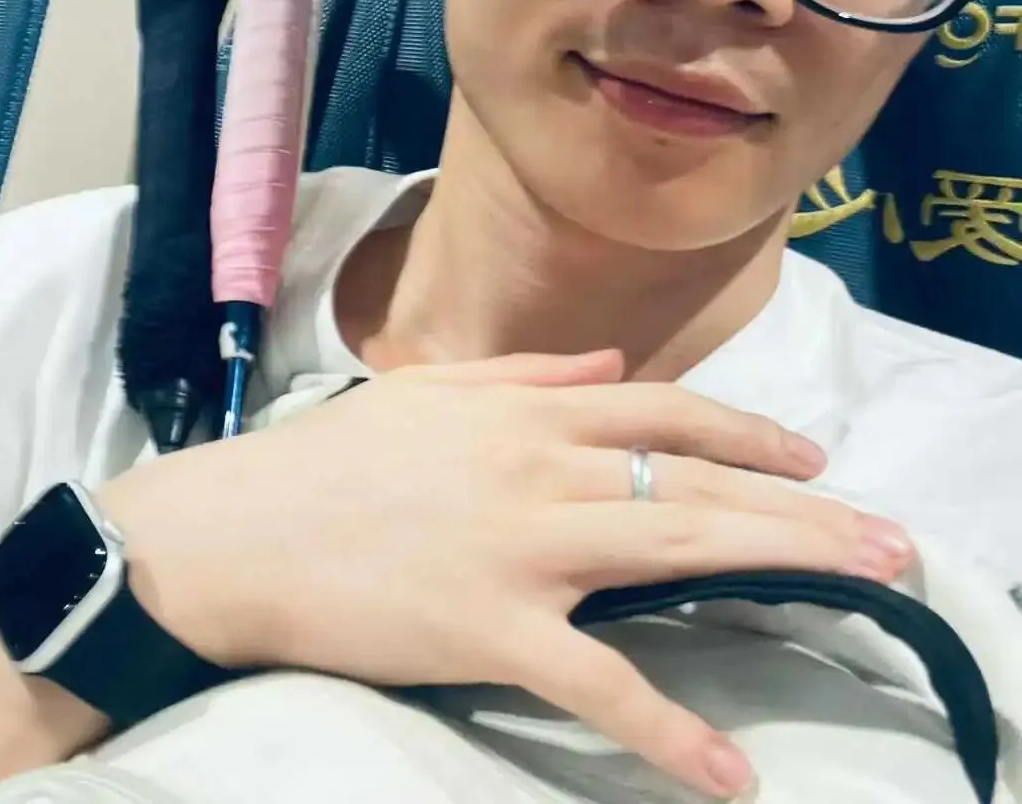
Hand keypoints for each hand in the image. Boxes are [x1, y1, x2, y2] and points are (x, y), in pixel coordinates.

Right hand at [101, 351, 912, 800]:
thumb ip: (528, 370)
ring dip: (782, 564)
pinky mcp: (492, 630)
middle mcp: (542, 465)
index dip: (749, 430)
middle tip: (890, 536)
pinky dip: (665, 731)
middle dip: (805, 505)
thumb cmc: (330, 459)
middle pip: (699, 478)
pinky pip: (596, 684)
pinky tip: (728, 772)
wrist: (236, 528)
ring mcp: (523, 546)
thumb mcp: (431, 390)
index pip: (665, 410)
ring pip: (677, 549)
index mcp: (527, 410)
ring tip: (864, 584)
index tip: (813, 458)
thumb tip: (608, 363)